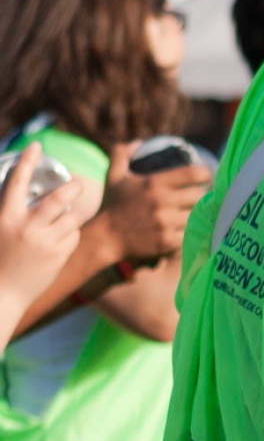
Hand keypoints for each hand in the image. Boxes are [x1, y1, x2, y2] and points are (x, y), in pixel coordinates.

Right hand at [0, 146, 85, 309]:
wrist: (2, 294)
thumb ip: (11, 213)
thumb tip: (23, 196)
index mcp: (6, 216)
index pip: (18, 181)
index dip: (28, 160)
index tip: (36, 146)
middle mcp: (27, 227)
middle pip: (59, 198)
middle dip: (73, 187)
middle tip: (78, 183)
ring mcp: (46, 242)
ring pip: (71, 217)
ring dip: (72, 214)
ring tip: (67, 216)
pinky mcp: (59, 256)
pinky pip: (72, 236)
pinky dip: (69, 234)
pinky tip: (59, 241)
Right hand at [95, 144, 210, 261]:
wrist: (105, 238)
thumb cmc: (112, 205)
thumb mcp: (113, 176)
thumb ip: (122, 153)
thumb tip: (139, 142)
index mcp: (153, 183)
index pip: (192, 174)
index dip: (205, 174)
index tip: (206, 177)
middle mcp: (161, 201)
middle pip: (200, 195)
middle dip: (203, 196)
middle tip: (201, 197)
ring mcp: (165, 222)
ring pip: (198, 215)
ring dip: (199, 214)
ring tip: (198, 213)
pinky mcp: (167, 241)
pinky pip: (191, 234)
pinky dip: (192, 232)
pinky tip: (190, 229)